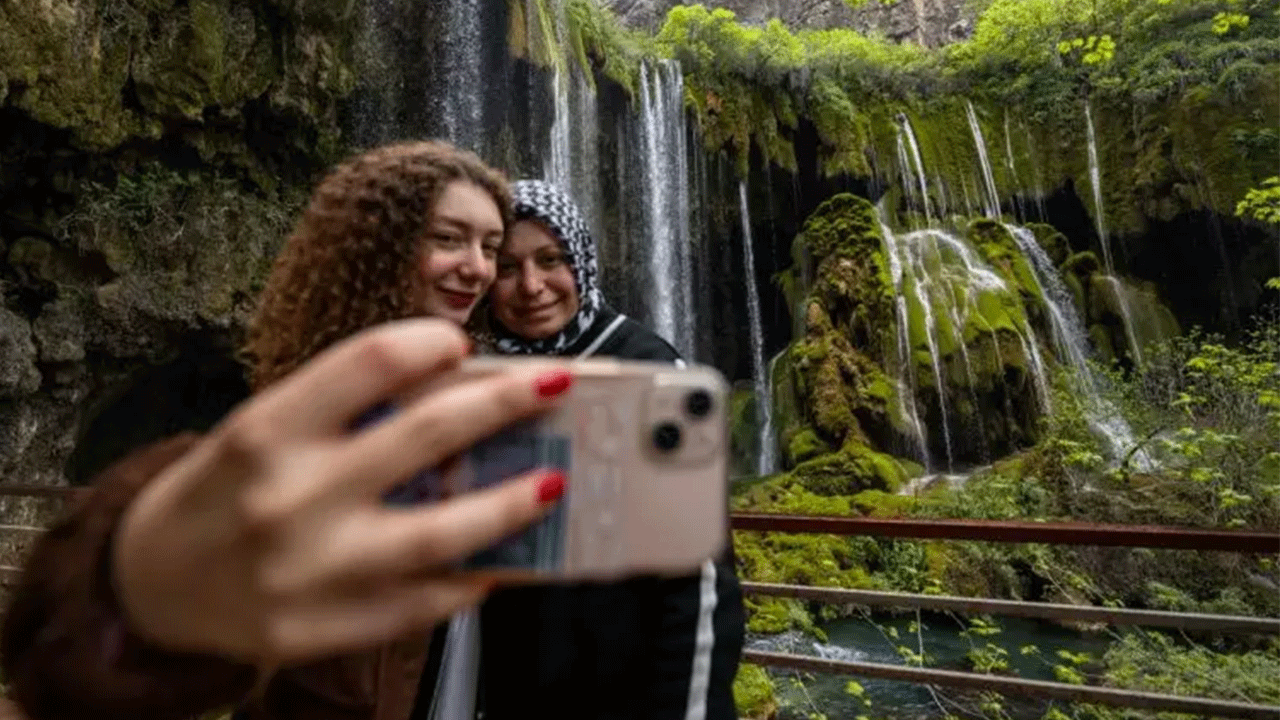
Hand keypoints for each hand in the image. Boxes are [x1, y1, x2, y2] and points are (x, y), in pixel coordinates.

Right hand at [111, 318, 571, 664]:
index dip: (430, 342)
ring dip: (511, 502)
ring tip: (552, 481)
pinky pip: (422, 603)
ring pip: (441, 532)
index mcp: (267, 432)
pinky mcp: (324, 629)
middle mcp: (289, 498)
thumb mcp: (261, 433)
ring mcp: (311, 571)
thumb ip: (342, 415)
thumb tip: (454, 393)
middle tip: (552, 386)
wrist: (151, 586)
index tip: (460, 342)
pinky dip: (470, 578)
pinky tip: (498, 559)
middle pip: (425, 436)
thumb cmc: (222, 493)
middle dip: (504, 403)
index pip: (369, 362)